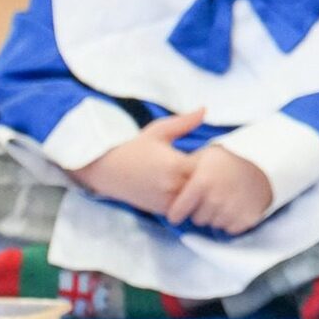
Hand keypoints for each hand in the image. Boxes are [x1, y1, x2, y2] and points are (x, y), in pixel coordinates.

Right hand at [73, 109, 203, 215]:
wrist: (106, 169)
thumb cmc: (134, 147)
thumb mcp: (158, 130)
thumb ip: (184, 122)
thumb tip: (205, 109)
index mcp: (175, 164)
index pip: (209, 167)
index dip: (212, 163)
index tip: (210, 157)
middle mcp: (173, 185)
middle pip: (205, 186)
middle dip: (209, 179)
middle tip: (207, 170)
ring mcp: (167, 200)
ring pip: (197, 199)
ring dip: (200, 192)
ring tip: (197, 180)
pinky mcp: (162, 210)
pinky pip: (185, 209)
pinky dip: (189, 201)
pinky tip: (186, 190)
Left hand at [166, 144, 272, 235]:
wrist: (264, 164)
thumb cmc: (229, 159)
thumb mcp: (205, 155)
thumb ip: (186, 170)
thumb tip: (165, 181)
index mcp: (201, 183)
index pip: (177, 211)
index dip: (176, 212)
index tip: (177, 213)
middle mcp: (215, 199)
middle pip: (197, 220)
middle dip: (199, 211)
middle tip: (207, 200)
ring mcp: (232, 210)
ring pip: (213, 225)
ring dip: (215, 217)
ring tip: (222, 202)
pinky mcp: (246, 219)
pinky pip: (230, 229)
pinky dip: (230, 221)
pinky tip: (233, 207)